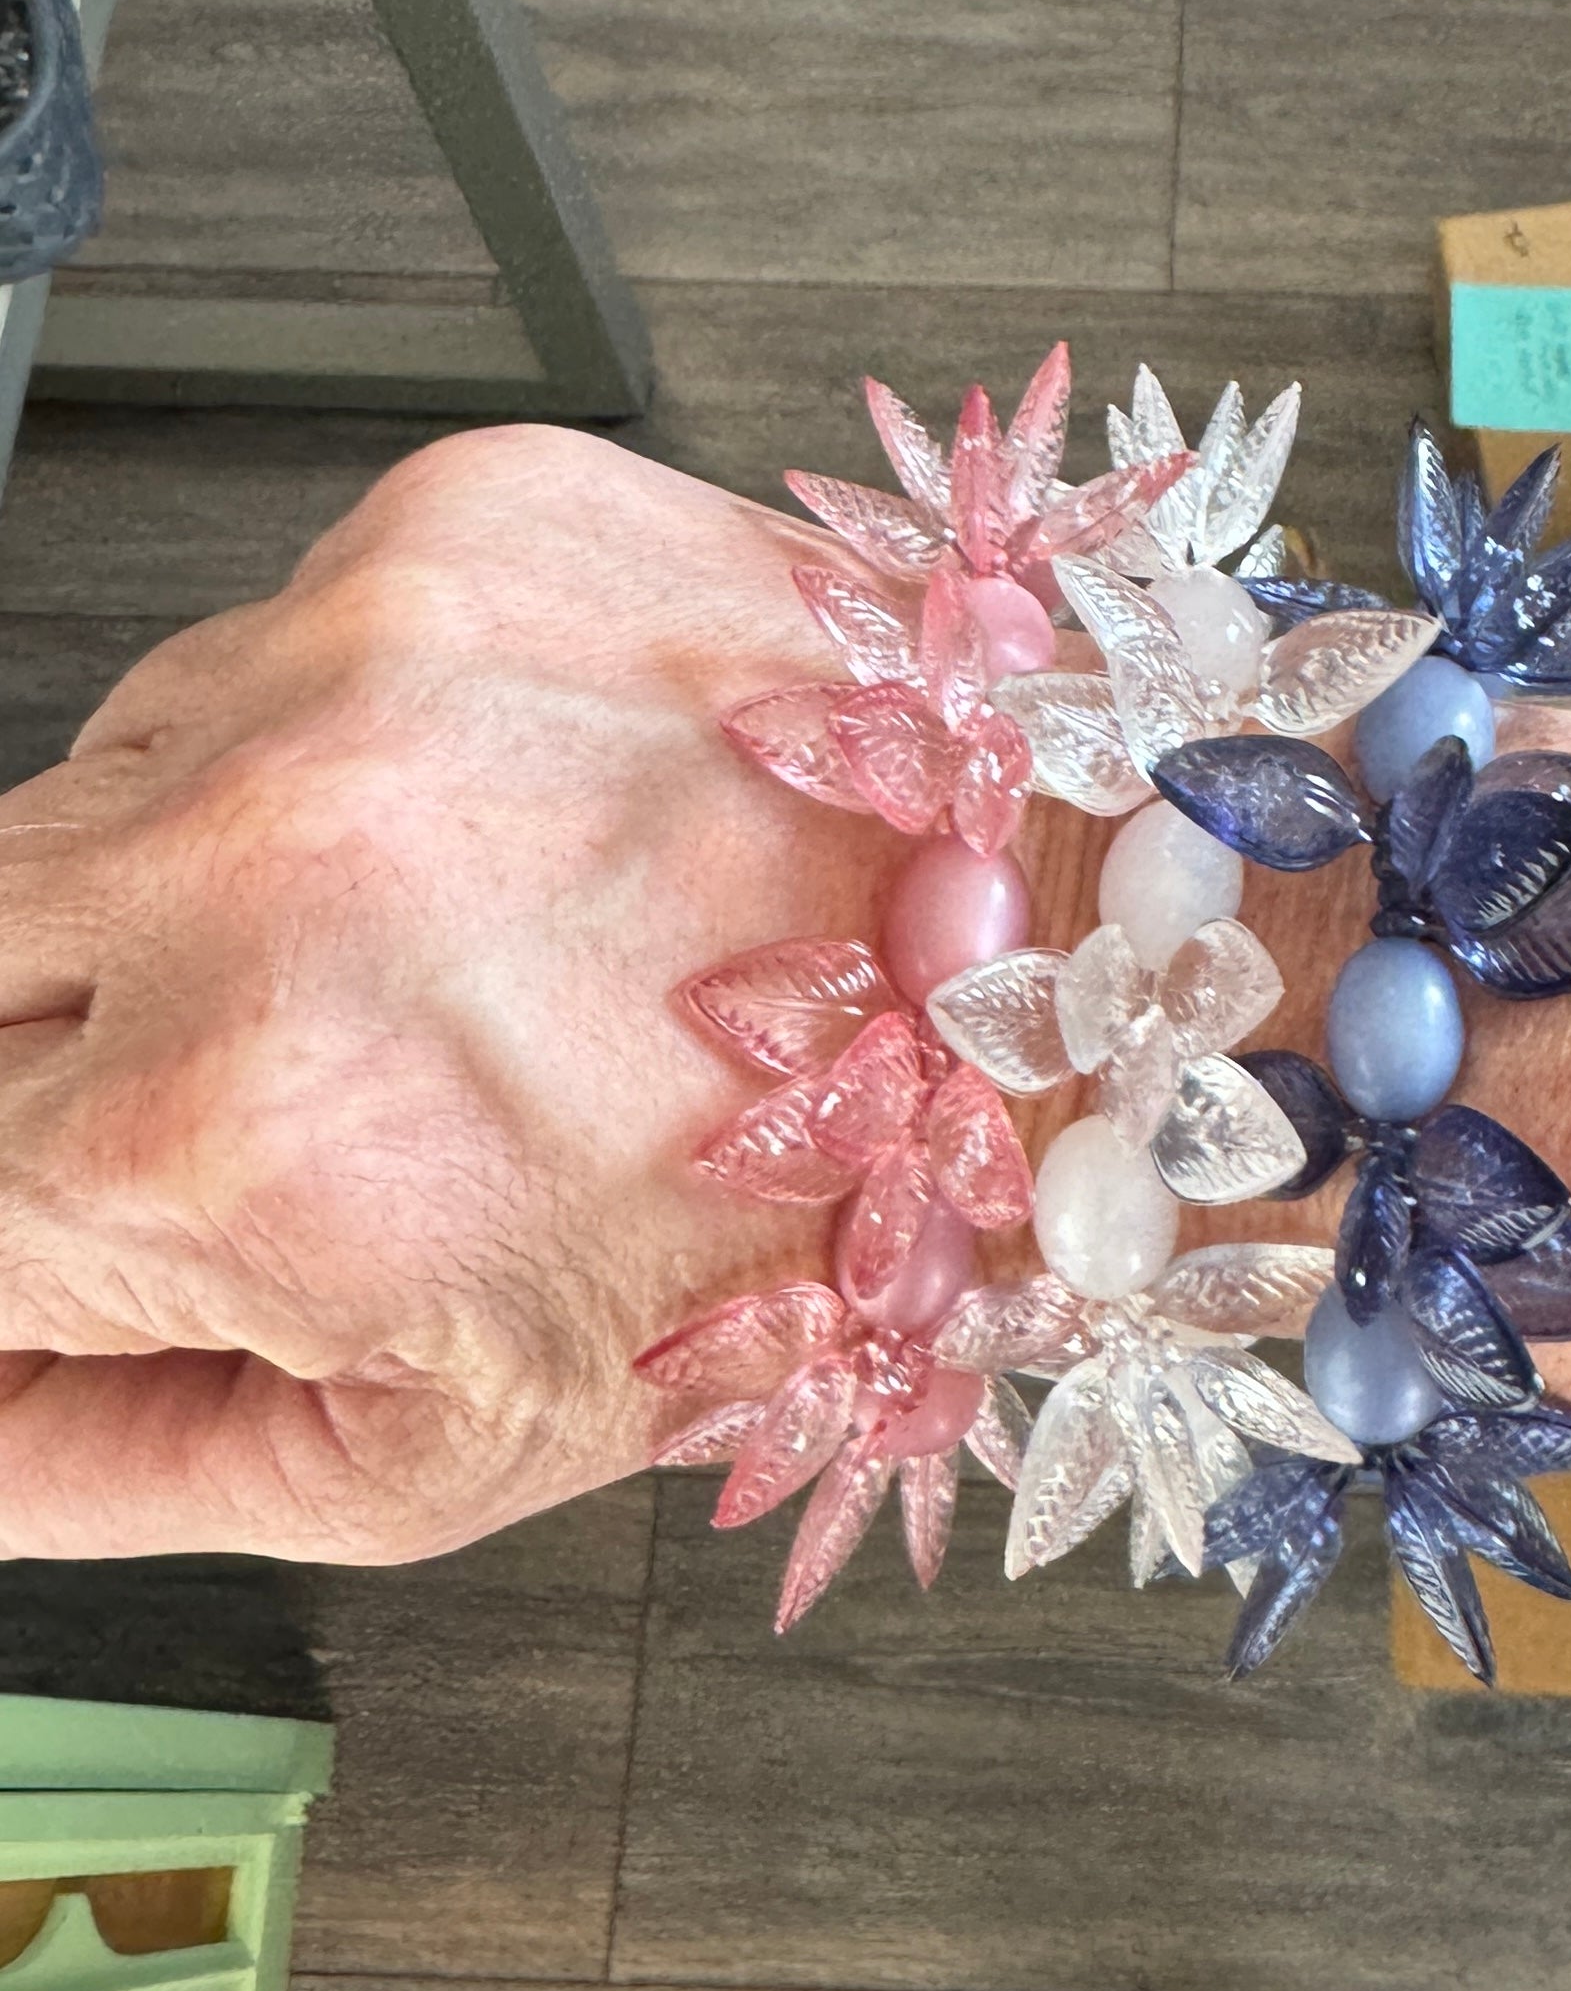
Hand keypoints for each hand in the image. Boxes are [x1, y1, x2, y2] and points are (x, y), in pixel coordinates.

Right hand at [0, 425, 925, 1561]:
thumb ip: (111, 1457)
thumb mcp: (445, 1455)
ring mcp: (350, 670)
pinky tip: (490, 836)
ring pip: (80, 800)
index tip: (77, 1234)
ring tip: (427, 966)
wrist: (1048, 989)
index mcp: (231, 1145)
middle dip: (63, 1071)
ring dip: (192, 904)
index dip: (9, 1247)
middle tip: (284, 1103)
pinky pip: (247, 656)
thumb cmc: (808, 1225)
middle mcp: (254, 874)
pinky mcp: (451, 532)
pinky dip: (319, 761)